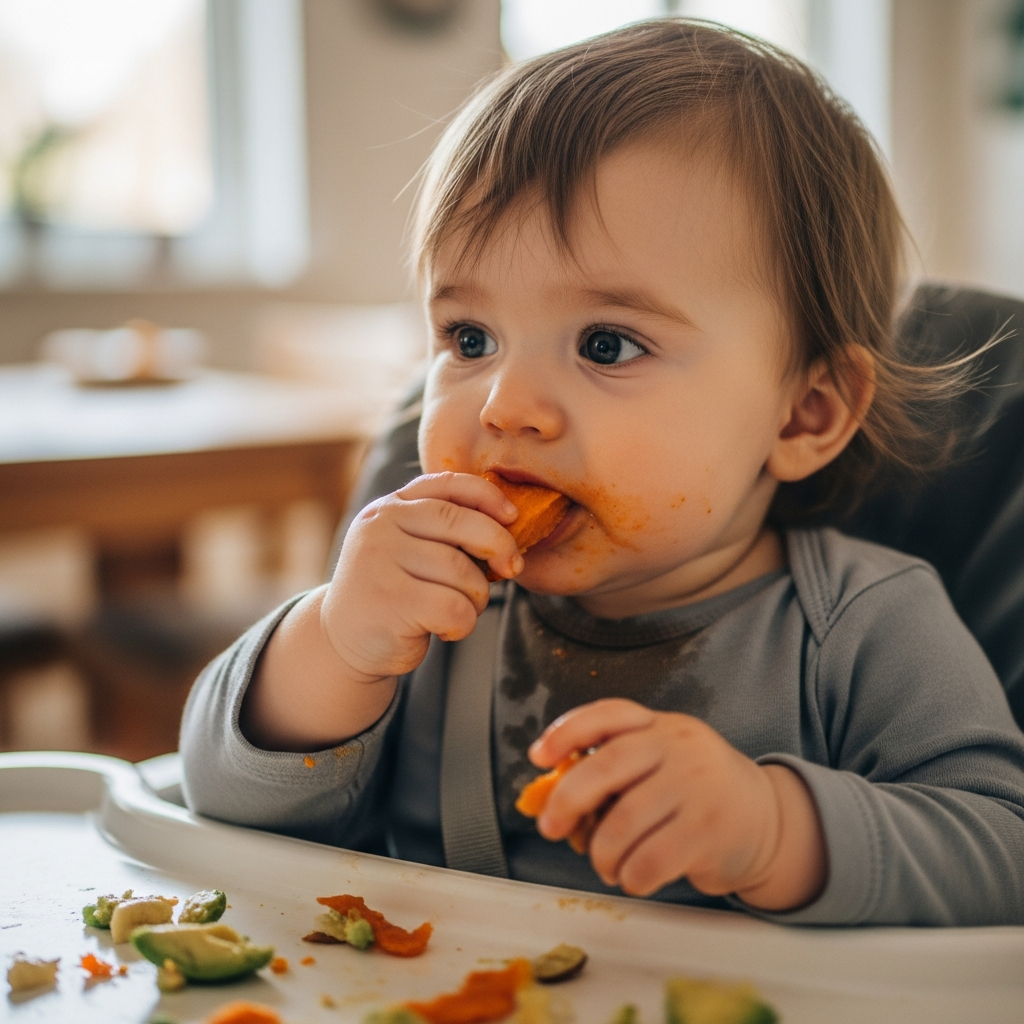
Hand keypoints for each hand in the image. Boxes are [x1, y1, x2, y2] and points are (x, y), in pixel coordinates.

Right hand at [322, 472, 522, 681]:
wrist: (343, 642)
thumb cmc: (394, 592)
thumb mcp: (408, 549)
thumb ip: (443, 531)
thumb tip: (509, 526)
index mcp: (389, 507)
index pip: (447, 484)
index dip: (487, 496)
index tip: (513, 516)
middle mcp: (380, 526)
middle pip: (462, 524)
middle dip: (499, 545)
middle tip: (511, 567)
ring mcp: (380, 562)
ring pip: (463, 572)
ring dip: (477, 596)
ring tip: (462, 608)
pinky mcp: (390, 601)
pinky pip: (455, 607)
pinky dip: (464, 623)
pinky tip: (446, 629)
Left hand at [528, 698, 825, 909]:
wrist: (766, 818)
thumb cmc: (694, 792)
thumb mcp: (661, 763)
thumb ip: (617, 770)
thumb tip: (552, 800)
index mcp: (659, 725)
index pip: (608, 714)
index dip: (567, 732)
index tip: (538, 757)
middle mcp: (678, 747)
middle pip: (606, 766)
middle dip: (567, 800)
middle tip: (551, 827)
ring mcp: (696, 786)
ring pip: (624, 822)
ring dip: (602, 853)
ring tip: (604, 864)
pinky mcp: (708, 830)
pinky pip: (650, 860)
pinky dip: (630, 876)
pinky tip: (633, 876)